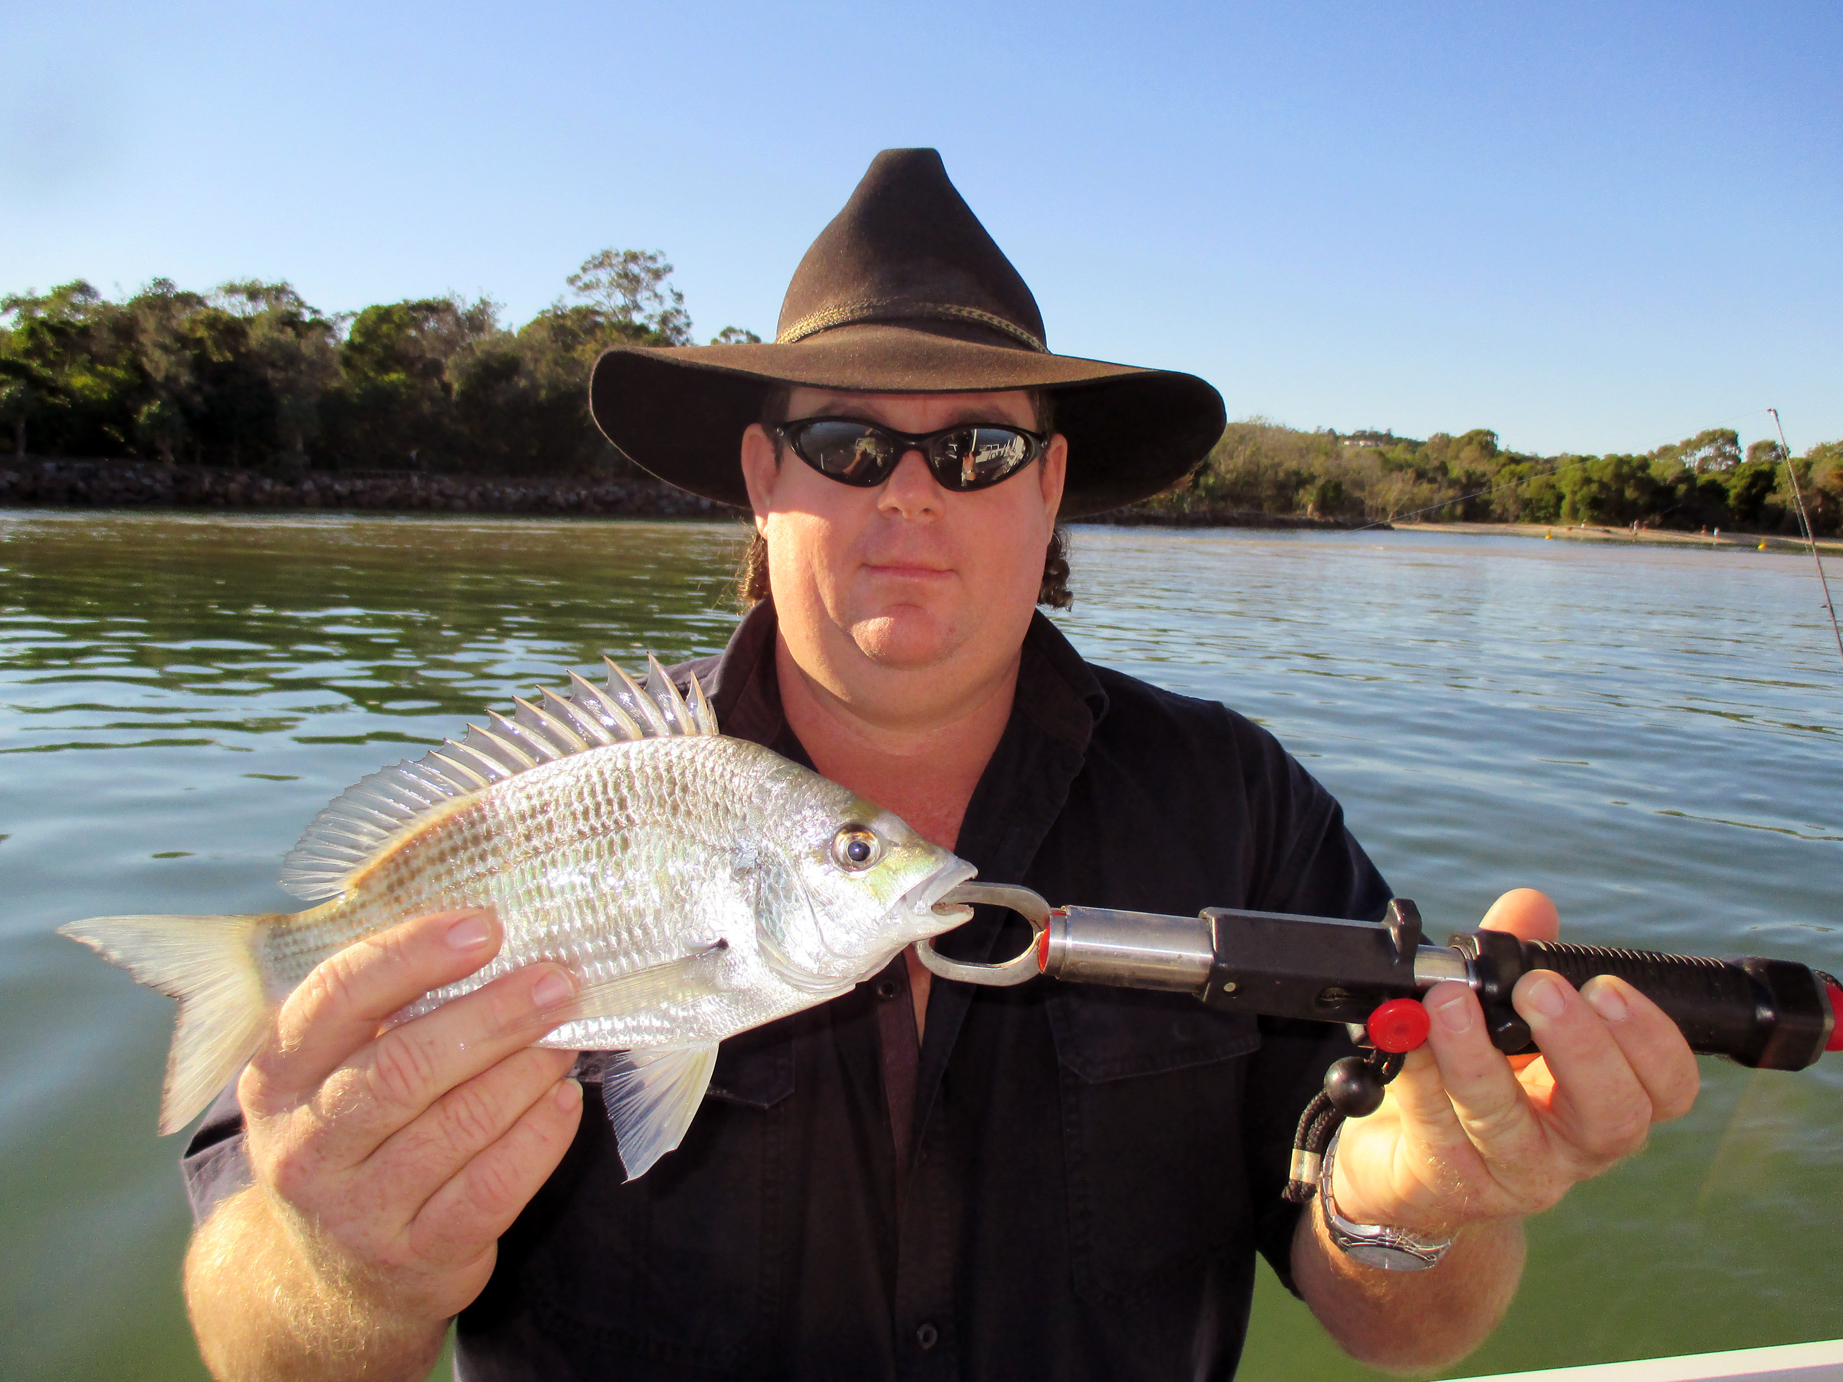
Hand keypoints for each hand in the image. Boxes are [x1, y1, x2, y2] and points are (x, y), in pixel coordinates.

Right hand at [235, 908, 583, 1327]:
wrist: (333, 1279)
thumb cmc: (351, 1141)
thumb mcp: (331, 1076)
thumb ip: (386, 1013)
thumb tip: (489, 937)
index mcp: (277, 1080)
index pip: (337, 999)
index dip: (413, 955)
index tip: (486, 927)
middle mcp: (305, 1148)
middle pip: (404, 1067)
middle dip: (493, 1016)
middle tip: (556, 981)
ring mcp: (357, 1212)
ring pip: (458, 1125)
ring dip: (526, 1070)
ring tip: (566, 1034)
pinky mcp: (416, 1258)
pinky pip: (492, 1187)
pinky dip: (539, 1135)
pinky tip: (564, 1100)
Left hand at [1329, 888, 1699, 1234]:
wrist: (1406, 1161)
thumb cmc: (1477, 1077)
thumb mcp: (1503, 1015)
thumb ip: (1520, 959)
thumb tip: (1531, 906)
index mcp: (1608, 1100)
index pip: (1668, 1087)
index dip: (1651, 1041)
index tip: (1609, 988)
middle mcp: (1576, 1146)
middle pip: (1611, 1117)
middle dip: (1580, 1047)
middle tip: (1540, 990)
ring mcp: (1515, 1173)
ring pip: (1508, 1124)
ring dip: (1476, 1057)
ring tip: (1450, 1002)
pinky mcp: (1452, 1183)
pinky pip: (1435, 1128)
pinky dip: (1419, 1076)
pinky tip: (1404, 1036)